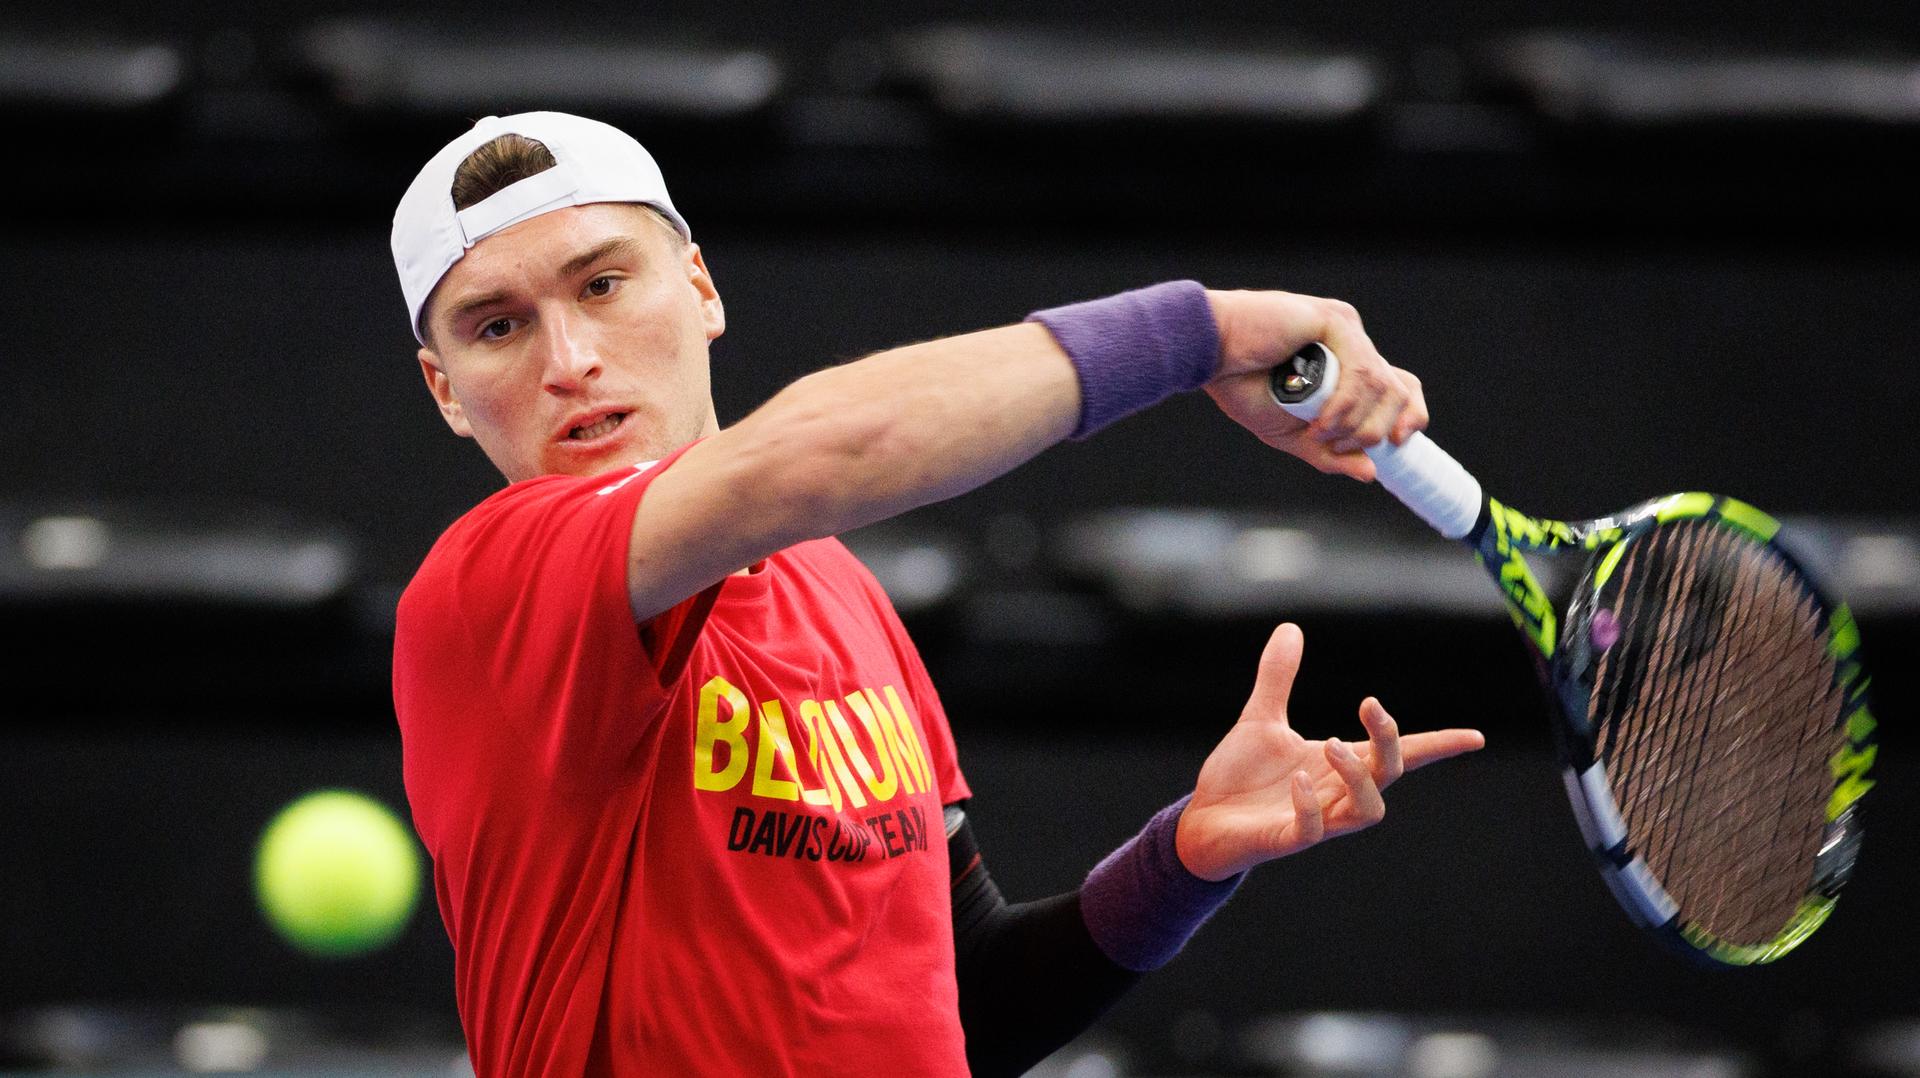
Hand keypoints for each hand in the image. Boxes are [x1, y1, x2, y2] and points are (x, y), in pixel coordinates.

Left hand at [1175, 623, 1484, 880]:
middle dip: (1390, 740)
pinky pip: (1313, 830)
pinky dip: (1312, 805)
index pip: (1401, 755)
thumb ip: (1278, 677)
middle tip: (1368, 705)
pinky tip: (1298, 781)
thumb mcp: (1260, 718)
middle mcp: (1337, 792)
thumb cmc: (1239, 777)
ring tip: (1330, 743)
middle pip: (1390, 773)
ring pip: (1368, 810)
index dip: (1438, 746)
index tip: (1476, 737)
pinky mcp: (1286, 840)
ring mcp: (1317, 819)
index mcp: (1338, 764)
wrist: (1201, 820)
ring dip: (1359, 776)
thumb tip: (1290, 627)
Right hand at [1201, 289, 1428, 480]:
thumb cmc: (1241, 386)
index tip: (1396, 443)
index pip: (1398, 387)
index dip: (1409, 415)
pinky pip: (1361, 371)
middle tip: (1337, 445)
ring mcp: (1345, 329)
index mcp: (1345, 364)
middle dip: (1374, 430)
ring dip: (1353, 422)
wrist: (1210, 356)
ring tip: (1319, 431)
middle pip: (1398, 390)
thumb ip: (1328, 453)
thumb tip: (1370, 473)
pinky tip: (1320, 418)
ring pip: (1382, 386)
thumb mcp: (1291, 435)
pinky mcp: (1334, 321)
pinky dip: (1345, 404)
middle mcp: (1351, 343)